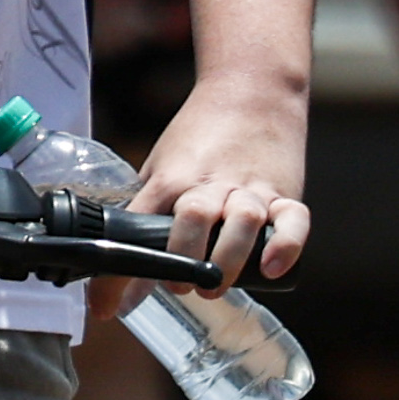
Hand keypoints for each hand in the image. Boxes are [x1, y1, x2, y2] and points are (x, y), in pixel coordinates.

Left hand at [127, 69, 314, 285]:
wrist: (251, 90)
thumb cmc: (199, 137)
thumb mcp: (160, 166)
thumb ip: (145, 208)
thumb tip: (112, 262)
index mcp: (171, 179)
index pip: (136, 229)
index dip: (118, 275)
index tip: (105, 309)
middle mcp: (210, 182)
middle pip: (193, 219)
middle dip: (183, 261)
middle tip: (178, 288)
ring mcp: (250, 186)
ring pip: (241, 221)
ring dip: (227, 259)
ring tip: (213, 287)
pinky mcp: (285, 190)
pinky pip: (293, 220)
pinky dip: (284, 245)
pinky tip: (271, 268)